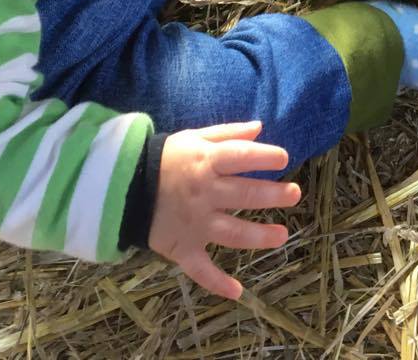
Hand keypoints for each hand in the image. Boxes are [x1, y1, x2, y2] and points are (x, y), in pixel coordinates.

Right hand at [148, 121, 301, 298]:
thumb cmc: (165, 160)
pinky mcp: (182, 248)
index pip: (241, 157)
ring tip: (282, 236)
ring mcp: (194, 224)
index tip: (284, 158)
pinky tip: (237, 292)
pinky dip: (216, 283)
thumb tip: (260, 127)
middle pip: (244, 195)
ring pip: (232, 233)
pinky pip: (200, 268)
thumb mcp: (193, 138)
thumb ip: (227, 133)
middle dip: (273, 195)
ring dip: (259, 236)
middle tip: (294, 194)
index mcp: (205, 163)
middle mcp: (203, 194)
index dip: (264, 157)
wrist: (123, 188)